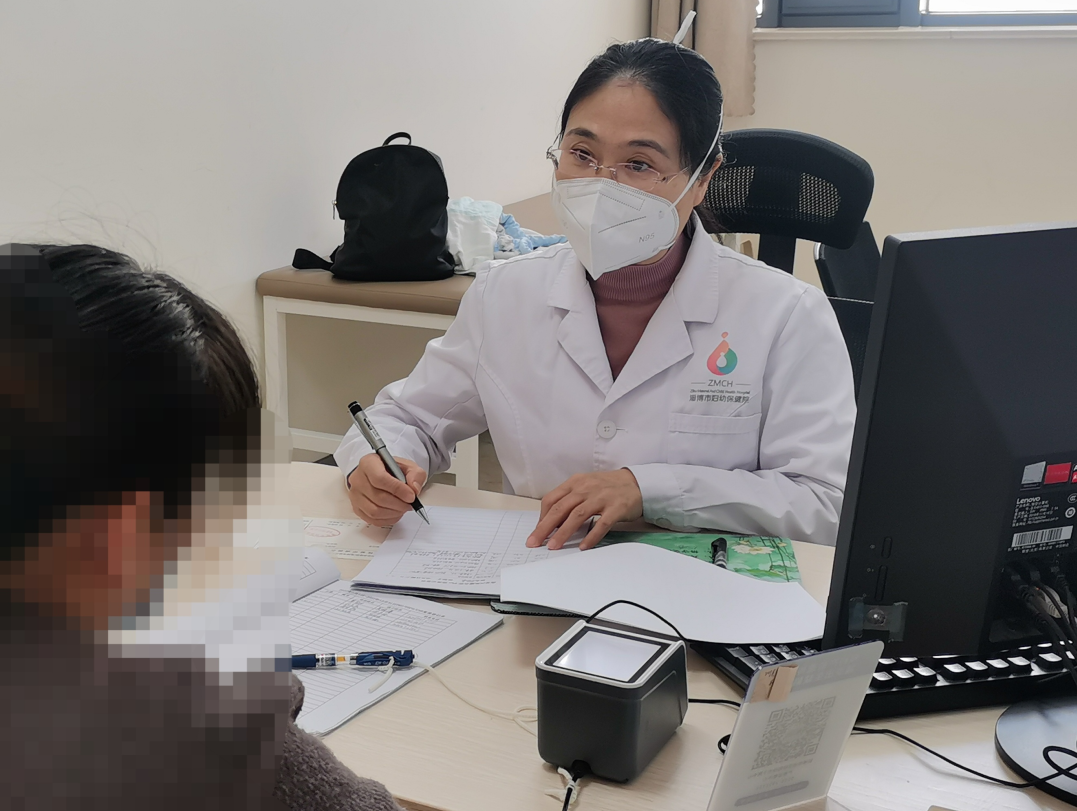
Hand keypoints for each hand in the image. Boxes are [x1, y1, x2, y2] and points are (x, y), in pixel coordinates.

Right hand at [346, 454, 426, 526]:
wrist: (382, 475)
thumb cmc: (393, 470)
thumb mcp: (408, 466)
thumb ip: (416, 474)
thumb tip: (414, 489)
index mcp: (368, 463)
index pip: (379, 478)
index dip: (397, 489)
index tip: (411, 496)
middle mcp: (358, 478)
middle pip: (378, 497)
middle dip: (398, 504)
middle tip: (410, 504)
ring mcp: (355, 495)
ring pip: (374, 511)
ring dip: (394, 513)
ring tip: (403, 508)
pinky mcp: (356, 508)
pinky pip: (372, 519)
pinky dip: (388, 519)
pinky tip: (396, 513)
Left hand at [526, 469, 642, 550]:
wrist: (637, 482)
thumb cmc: (607, 487)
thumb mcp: (585, 486)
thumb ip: (570, 500)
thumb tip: (552, 522)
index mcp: (575, 482)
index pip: (551, 499)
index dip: (541, 517)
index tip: (536, 532)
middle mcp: (586, 488)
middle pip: (560, 508)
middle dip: (545, 527)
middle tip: (534, 543)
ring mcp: (601, 497)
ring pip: (577, 515)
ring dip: (563, 532)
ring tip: (554, 546)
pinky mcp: (616, 508)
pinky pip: (601, 523)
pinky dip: (591, 536)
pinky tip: (583, 547)